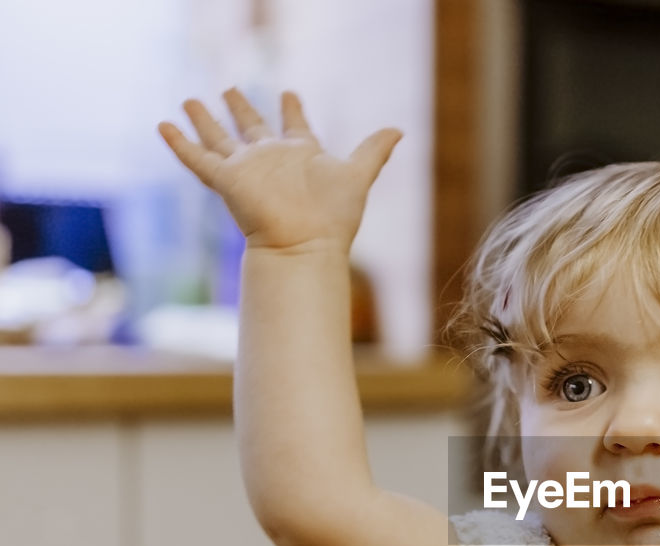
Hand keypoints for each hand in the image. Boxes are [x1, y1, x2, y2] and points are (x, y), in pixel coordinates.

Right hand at [158, 89, 400, 252]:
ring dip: (204, 120)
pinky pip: (197, 158)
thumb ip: (375, 151)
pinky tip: (163, 125)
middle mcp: (271, 160)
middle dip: (240, 109)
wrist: (306, 244)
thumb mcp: (358, 174)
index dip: (292, 109)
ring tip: (189, 100)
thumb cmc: (334, 216)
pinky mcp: (226, 180)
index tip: (289, 93)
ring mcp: (247, 169)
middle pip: (250, 128)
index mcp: (301, 155)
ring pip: (219, 139)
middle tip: (229, 89)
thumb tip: (399, 129)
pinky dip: (179, 143)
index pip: (295, 126)